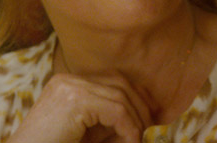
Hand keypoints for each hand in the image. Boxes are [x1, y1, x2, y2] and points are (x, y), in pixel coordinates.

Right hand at [7, 71, 154, 142]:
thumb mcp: (86, 133)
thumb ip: (107, 123)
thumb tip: (141, 120)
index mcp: (67, 84)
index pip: (112, 81)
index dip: (134, 99)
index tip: (145, 119)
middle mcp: (68, 80)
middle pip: (119, 83)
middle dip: (140, 106)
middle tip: (149, 127)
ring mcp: (70, 87)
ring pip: (121, 96)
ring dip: (135, 120)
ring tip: (137, 139)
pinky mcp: (75, 101)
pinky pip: (116, 110)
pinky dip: (129, 127)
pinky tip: (131, 141)